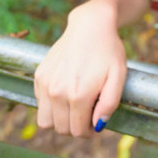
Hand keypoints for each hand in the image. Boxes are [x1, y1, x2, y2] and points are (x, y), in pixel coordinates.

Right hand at [33, 3, 126, 136]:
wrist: (90, 26)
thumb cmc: (108, 51)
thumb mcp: (118, 77)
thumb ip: (109, 104)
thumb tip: (98, 126)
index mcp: (79, 95)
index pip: (78, 131)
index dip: (90, 131)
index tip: (96, 122)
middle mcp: (57, 92)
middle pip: (62, 129)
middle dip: (76, 126)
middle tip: (88, 112)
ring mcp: (45, 84)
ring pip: (46, 121)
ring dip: (60, 119)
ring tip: (74, 105)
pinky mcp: (39, 76)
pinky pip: (40, 104)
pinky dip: (51, 104)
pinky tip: (65, 90)